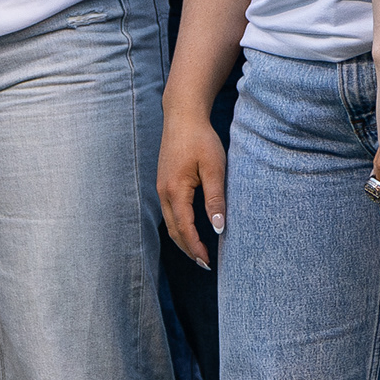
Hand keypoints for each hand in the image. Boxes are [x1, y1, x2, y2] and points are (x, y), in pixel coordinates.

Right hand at [156, 109, 227, 268]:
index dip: (196, 247)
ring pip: (170, 222)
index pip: (184, 228)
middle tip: (204, 264)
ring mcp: (161, 187)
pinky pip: (170, 211)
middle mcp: (164, 192)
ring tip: (198, 251)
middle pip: (173, 230)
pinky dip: (179, 225)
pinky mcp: (164, 182)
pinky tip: (190, 227)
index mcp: (175, 191)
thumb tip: (218, 227)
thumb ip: (215, 199)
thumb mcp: (214, 168)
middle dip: (188, 249)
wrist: (182, 116)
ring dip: (182, 239)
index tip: (208, 262)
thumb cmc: (201, 139)